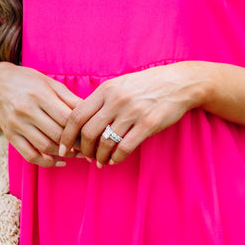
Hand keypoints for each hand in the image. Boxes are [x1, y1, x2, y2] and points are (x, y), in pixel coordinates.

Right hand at [0, 63, 82, 167]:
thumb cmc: (28, 82)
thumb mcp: (49, 83)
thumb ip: (70, 98)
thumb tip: (91, 113)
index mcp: (39, 94)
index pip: (66, 118)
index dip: (82, 129)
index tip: (92, 133)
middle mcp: (26, 110)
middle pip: (57, 134)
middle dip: (76, 143)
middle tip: (88, 146)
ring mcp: (16, 124)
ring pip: (45, 146)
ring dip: (64, 154)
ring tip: (77, 153)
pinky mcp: (10, 136)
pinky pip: (29, 155)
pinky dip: (46, 162)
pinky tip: (59, 161)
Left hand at [58, 63, 205, 165]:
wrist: (179, 83)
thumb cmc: (146, 85)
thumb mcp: (120, 85)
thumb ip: (101, 100)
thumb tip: (80, 121)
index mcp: (106, 89)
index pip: (76, 115)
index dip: (66, 134)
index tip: (64, 147)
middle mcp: (116, 100)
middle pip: (87, 131)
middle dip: (83, 149)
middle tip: (85, 157)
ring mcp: (133, 112)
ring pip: (105, 142)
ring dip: (100, 157)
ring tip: (100, 162)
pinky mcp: (148, 124)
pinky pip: (125, 147)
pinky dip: (116, 158)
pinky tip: (115, 160)